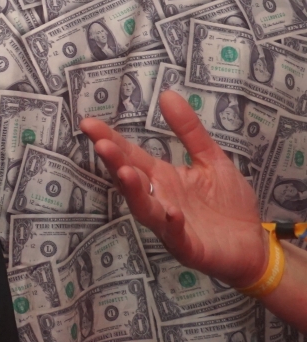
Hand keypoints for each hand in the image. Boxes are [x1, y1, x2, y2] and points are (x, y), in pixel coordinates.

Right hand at [80, 91, 268, 288]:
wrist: (254, 245)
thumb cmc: (229, 204)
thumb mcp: (211, 159)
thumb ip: (189, 131)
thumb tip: (167, 94)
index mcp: (162, 178)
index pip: (131, 156)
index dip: (110, 140)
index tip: (88, 123)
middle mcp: (160, 199)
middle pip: (131, 181)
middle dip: (115, 163)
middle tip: (101, 144)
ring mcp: (170, 225)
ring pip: (146, 209)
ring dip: (134, 192)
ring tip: (125, 173)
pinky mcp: (189, 247)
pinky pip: (176, 236)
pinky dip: (172, 225)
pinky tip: (171, 212)